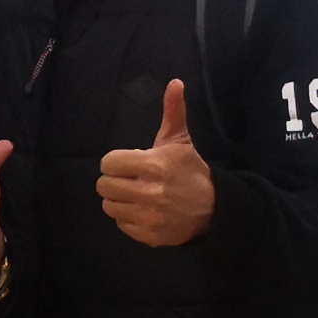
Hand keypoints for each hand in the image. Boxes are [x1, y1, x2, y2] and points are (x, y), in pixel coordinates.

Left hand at [97, 80, 214, 246]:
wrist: (213, 208)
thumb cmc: (189, 170)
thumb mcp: (179, 140)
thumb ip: (173, 111)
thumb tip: (175, 82)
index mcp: (153, 165)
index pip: (108, 163)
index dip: (115, 162)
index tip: (128, 163)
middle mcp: (149, 192)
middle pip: (104, 186)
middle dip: (115, 180)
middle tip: (130, 179)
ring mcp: (149, 216)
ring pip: (109, 206)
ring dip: (118, 200)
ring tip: (135, 194)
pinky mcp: (149, 235)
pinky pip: (121, 224)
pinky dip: (128, 218)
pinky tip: (142, 210)